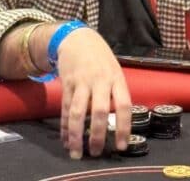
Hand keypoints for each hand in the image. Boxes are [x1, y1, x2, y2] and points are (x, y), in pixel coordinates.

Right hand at [58, 28, 131, 158]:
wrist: (77, 37)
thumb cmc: (100, 57)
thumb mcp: (114, 69)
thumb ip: (115, 92)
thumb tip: (118, 121)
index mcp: (116, 78)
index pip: (124, 105)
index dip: (124, 127)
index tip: (121, 146)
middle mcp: (100, 80)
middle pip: (100, 110)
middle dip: (98, 134)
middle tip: (97, 152)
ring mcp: (82, 81)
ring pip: (78, 111)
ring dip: (77, 134)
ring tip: (77, 152)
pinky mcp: (67, 83)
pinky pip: (65, 108)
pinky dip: (65, 126)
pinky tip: (66, 139)